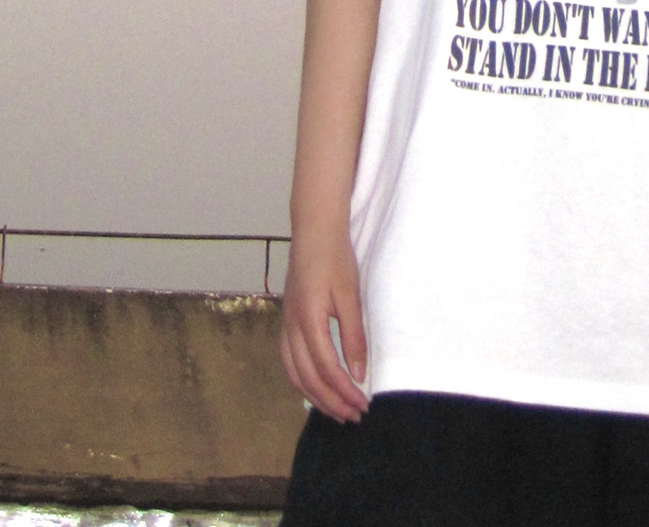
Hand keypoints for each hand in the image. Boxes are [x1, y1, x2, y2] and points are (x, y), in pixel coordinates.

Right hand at [280, 226, 369, 422]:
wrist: (314, 231)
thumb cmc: (335, 258)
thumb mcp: (351, 295)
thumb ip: (354, 336)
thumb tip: (358, 374)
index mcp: (308, 321)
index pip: (326, 369)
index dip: (344, 391)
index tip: (363, 405)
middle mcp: (291, 327)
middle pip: (308, 378)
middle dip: (331, 401)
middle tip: (353, 416)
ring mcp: (285, 324)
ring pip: (294, 373)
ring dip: (315, 396)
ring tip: (336, 410)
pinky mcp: (286, 320)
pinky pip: (289, 361)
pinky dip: (301, 380)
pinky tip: (315, 387)